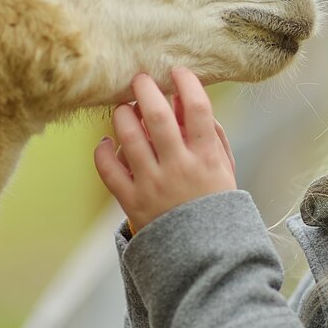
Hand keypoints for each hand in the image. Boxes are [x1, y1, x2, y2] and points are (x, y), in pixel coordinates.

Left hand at [94, 67, 235, 232]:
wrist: (202, 255)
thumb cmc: (213, 205)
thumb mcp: (225, 170)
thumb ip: (212, 136)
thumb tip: (190, 103)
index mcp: (206, 157)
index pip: (197, 108)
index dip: (186, 83)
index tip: (178, 72)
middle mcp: (179, 167)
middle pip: (157, 115)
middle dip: (145, 89)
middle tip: (139, 78)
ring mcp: (153, 184)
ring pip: (128, 136)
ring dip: (122, 114)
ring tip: (123, 107)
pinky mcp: (131, 201)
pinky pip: (108, 169)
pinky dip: (102, 150)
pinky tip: (107, 142)